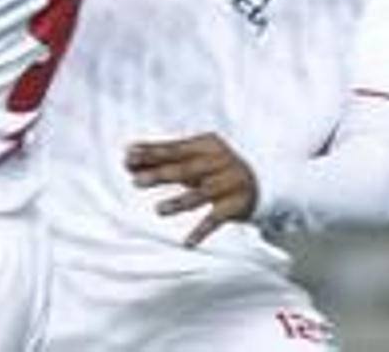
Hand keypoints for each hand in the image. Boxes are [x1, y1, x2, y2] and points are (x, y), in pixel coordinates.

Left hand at [126, 132, 258, 246]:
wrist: (260, 181)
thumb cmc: (215, 166)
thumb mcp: (193, 156)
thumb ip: (163, 155)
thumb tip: (127, 155)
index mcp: (206, 145)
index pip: (174, 149)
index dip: (150, 153)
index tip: (127, 156)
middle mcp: (219, 161)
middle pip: (186, 169)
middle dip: (160, 174)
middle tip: (135, 181)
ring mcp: (229, 183)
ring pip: (202, 194)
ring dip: (180, 202)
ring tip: (158, 210)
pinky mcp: (236, 206)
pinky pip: (217, 219)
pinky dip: (202, 230)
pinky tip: (188, 243)